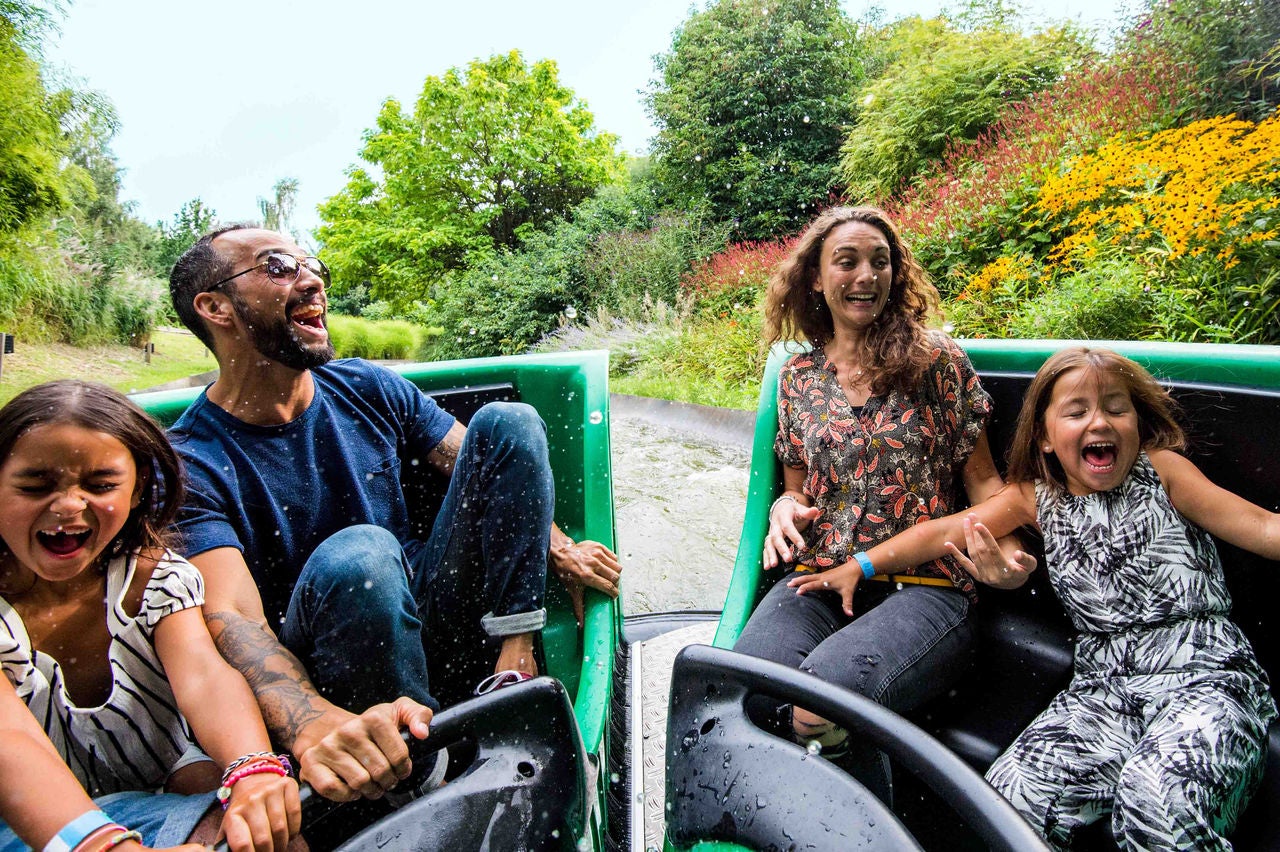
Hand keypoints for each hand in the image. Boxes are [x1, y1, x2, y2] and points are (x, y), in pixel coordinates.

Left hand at [218, 771, 301, 851]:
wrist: (254, 780)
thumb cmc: (242, 811)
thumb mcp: (229, 827)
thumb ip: (227, 844)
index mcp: (233, 814)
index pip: (242, 844)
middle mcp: (251, 800)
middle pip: (264, 839)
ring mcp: (270, 791)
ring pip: (281, 828)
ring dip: (282, 843)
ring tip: (279, 846)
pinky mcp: (287, 785)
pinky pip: (294, 813)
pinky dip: (294, 829)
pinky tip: (289, 832)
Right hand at [295, 697, 432, 801]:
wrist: (330, 729)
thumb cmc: (371, 727)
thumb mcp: (398, 713)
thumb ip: (419, 715)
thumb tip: (422, 733)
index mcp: (373, 718)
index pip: (399, 755)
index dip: (404, 768)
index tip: (401, 768)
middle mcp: (348, 730)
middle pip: (380, 771)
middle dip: (388, 781)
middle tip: (385, 779)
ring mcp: (328, 746)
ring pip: (360, 782)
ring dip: (370, 790)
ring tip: (371, 784)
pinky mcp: (311, 763)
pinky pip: (334, 789)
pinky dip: (346, 794)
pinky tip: (352, 787)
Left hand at [551, 539, 621, 626]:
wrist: (560, 553)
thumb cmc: (566, 571)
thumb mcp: (572, 590)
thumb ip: (579, 608)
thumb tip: (581, 624)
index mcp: (587, 576)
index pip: (608, 586)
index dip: (614, 593)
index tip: (614, 595)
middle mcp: (593, 564)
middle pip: (615, 576)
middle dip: (615, 583)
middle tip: (611, 585)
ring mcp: (596, 554)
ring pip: (617, 566)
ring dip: (615, 572)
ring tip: (609, 575)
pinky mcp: (599, 546)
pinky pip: (613, 556)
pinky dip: (612, 562)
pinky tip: (606, 565)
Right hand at [763, 496, 819, 569]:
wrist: (780, 508)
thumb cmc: (793, 511)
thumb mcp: (800, 509)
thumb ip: (807, 512)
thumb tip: (816, 510)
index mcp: (783, 517)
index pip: (788, 527)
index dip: (794, 536)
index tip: (803, 546)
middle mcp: (775, 526)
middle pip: (776, 537)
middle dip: (782, 549)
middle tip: (788, 559)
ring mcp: (771, 533)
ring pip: (769, 544)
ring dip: (771, 555)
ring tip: (774, 565)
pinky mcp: (769, 539)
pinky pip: (766, 548)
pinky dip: (766, 558)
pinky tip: (767, 567)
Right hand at [787, 562, 860, 615]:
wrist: (855, 568)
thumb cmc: (850, 580)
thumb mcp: (849, 592)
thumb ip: (847, 604)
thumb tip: (849, 614)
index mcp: (826, 581)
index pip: (812, 585)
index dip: (805, 588)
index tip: (797, 592)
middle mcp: (822, 577)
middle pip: (807, 578)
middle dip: (797, 581)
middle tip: (788, 584)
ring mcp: (823, 574)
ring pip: (808, 576)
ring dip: (800, 579)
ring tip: (791, 581)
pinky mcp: (825, 574)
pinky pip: (812, 576)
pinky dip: (805, 578)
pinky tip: (803, 579)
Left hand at [944, 514, 1035, 587]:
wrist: (1014, 584)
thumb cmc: (1023, 570)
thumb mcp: (1031, 566)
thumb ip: (1026, 560)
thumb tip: (1017, 554)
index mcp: (1006, 570)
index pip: (993, 550)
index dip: (985, 537)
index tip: (978, 524)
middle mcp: (992, 574)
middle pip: (980, 550)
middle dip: (974, 532)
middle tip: (971, 516)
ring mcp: (983, 576)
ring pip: (973, 554)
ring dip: (968, 537)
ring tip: (966, 522)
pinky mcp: (977, 576)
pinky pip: (965, 564)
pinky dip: (956, 554)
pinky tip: (948, 544)